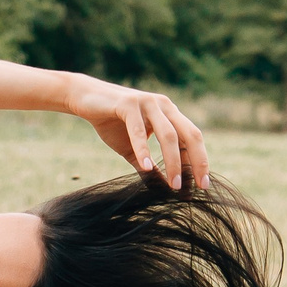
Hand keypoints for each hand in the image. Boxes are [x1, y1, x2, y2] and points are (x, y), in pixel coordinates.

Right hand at [70, 79, 209, 192]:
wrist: (84, 98)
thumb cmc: (110, 122)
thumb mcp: (132, 148)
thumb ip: (147, 165)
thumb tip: (160, 188)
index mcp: (169, 114)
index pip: (192, 138)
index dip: (200, 161)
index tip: (202, 185)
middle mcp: (164, 106)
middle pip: (189, 134)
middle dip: (197, 161)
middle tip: (199, 186)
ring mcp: (147, 102)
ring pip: (169, 134)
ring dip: (173, 161)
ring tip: (173, 185)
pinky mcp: (128, 104)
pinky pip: (139, 130)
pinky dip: (143, 149)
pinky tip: (145, 167)